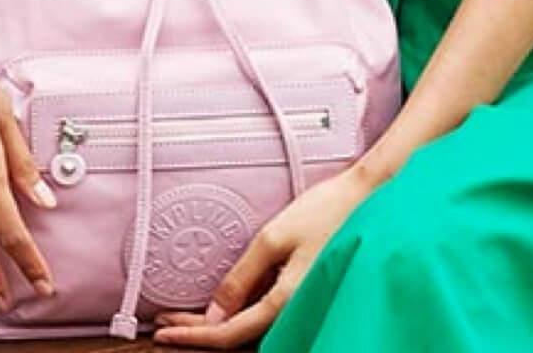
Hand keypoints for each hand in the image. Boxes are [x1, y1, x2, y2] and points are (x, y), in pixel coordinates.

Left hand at [153, 166, 381, 346]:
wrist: (369, 196)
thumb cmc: (328, 210)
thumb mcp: (274, 238)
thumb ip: (241, 277)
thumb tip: (214, 314)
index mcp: (287, 300)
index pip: (230, 333)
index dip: (193, 336)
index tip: (163, 331)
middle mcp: (295, 308)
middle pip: (238, 335)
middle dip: (199, 331)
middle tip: (166, 322)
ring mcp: (300, 300)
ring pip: (250, 326)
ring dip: (217, 322)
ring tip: (186, 315)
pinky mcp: (303, 289)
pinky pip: (265, 312)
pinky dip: (238, 310)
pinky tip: (224, 303)